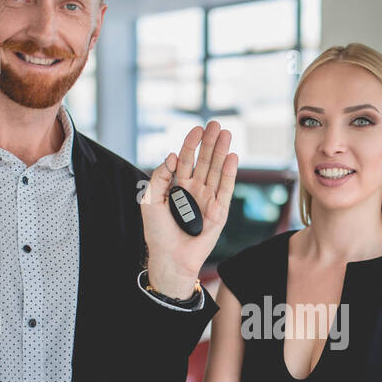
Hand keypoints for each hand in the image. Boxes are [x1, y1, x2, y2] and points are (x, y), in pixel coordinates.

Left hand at [141, 121, 238, 298]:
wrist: (169, 257)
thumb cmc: (157, 232)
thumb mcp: (149, 200)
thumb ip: (159, 177)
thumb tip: (172, 156)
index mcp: (177, 185)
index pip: (186, 159)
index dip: (191, 144)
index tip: (196, 129)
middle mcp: (194, 189)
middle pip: (204, 161)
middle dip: (209, 142)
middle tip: (215, 124)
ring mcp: (208, 199)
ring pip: (216, 170)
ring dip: (221, 152)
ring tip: (226, 133)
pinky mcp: (219, 211)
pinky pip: (225, 189)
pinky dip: (229, 173)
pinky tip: (232, 157)